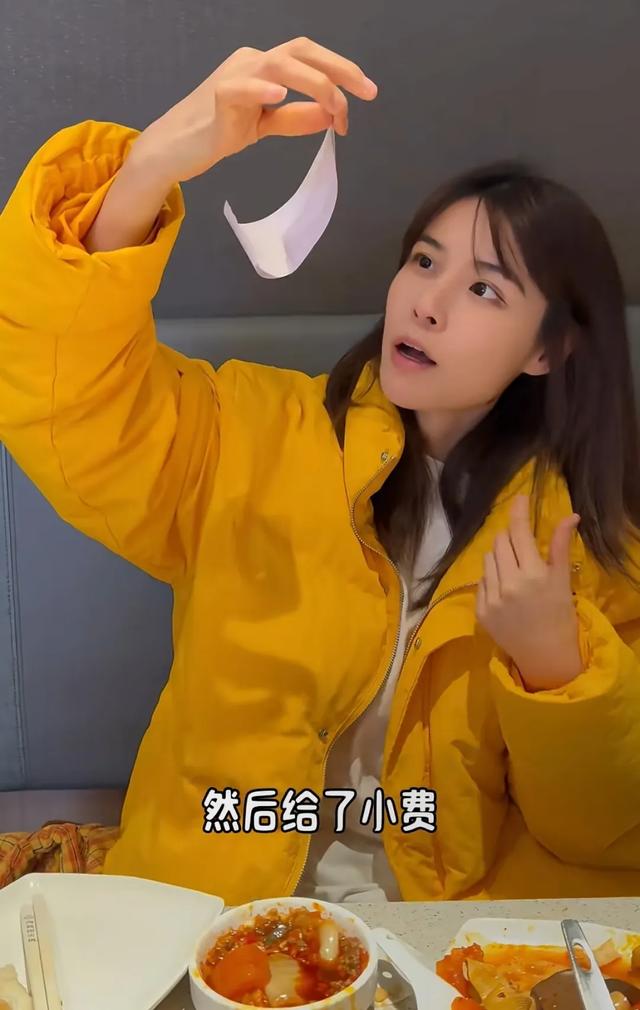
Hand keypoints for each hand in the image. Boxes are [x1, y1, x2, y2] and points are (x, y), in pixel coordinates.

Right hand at [132, 37, 377, 184]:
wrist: (177, 148)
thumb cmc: (217, 132)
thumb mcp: (265, 126)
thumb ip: (296, 118)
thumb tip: (330, 116)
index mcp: (264, 67)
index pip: (309, 58)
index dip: (341, 72)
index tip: (366, 94)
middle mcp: (252, 61)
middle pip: (301, 52)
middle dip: (339, 69)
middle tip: (366, 92)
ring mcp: (234, 75)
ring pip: (280, 64)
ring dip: (315, 83)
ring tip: (337, 108)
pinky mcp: (218, 97)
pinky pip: (242, 87)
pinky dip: (262, 89)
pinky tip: (280, 96)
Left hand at [476, 495, 582, 689]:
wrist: (545, 654)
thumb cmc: (559, 615)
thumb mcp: (562, 580)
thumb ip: (561, 546)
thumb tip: (570, 515)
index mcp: (533, 574)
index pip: (519, 532)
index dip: (518, 512)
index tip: (519, 499)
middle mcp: (509, 584)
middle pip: (499, 542)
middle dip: (509, 537)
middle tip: (521, 544)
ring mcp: (492, 598)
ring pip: (488, 558)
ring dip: (499, 556)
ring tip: (514, 569)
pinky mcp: (480, 611)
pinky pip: (481, 580)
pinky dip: (492, 577)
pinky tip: (505, 588)